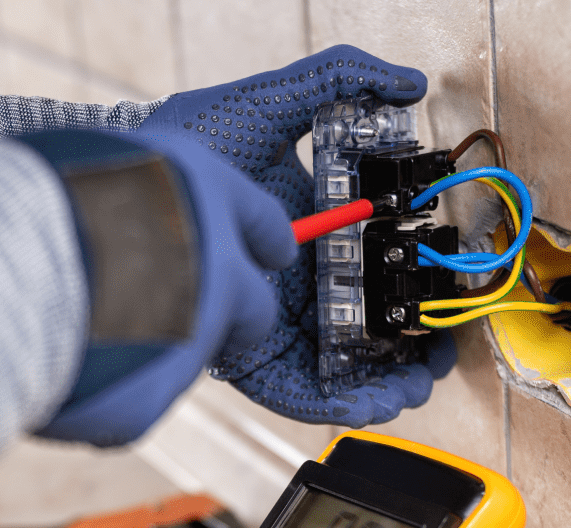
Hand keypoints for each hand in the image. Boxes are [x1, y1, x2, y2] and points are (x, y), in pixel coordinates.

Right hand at [16, 130, 297, 444]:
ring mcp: (189, 343)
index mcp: (205, 196)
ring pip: (183, 358)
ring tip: (76, 329)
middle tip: (189, 314)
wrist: (8, 264)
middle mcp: (216, 274)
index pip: (263, 222)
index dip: (266, 240)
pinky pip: (128, 402)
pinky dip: (100, 391)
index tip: (273, 251)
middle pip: (255, 310)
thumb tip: (121, 216)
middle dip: (233, 317)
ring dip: (147, 348)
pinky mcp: (148, 402)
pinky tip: (55, 366)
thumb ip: (128, 194)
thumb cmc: (35, 196)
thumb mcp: (98, 163)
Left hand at [136, 45, 456, 426]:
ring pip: (337, 367)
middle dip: (406, 347)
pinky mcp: (243, 360)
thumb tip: (409, 84)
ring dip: (382, 384)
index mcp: (303, 235)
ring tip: (416, 385)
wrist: (127, 195)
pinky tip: (372, 401)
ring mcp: (268, 324)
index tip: (443, 289)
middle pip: (361, 328)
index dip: (407, 286)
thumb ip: (336, 82)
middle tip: (441, 351)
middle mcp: (290, 285)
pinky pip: (296, 392)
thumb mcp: (267, 106)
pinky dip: (337, 402)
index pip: (367, 270)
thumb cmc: (183, 149)